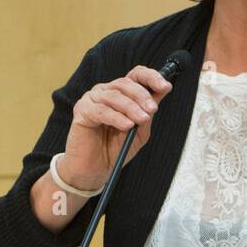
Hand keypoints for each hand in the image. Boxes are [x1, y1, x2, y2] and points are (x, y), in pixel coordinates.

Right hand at [64, 66, 172, 183]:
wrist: (95, 170)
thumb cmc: (114, 149)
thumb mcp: (139, 132)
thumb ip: (147, 114)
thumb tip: (160, 94)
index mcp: (120, 94)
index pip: (136, 76)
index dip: (151, 77)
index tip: (164, 86)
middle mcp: (105, 92)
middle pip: (125, 83)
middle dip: (142, 95)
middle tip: (152, 108)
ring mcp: (92, 99)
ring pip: (114, 95)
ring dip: (131, 107)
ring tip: (141, 119)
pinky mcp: (81, 110)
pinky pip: (101, 110)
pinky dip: (116, 117)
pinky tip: (126, 125)